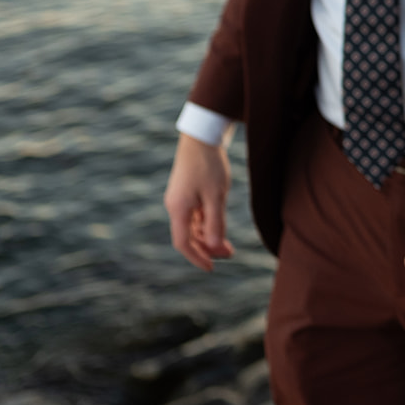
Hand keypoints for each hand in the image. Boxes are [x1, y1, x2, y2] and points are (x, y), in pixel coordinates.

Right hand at [164, 132, 233, 270]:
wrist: (202, 137)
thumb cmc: (209, 165)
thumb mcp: (216, 195)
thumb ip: (215, 222)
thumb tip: (213, 247)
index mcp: (178, 209)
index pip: (183, 243)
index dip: (197, 257)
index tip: (211, 268)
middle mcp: (175, 207)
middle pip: (188, 237)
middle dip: (206, 248)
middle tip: (229, 254)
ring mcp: (180, 200)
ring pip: (192, 227)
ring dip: (207, 237)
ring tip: (228, 245)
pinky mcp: (186, 193)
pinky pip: (195, 216)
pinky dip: (206, 225)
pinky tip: (219, 227)